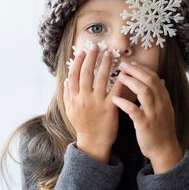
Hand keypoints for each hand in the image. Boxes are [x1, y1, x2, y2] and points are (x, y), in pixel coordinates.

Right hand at [63, 44, 125, 162]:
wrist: (93, 143)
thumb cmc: (82, 126)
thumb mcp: (70, 111)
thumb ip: (67, 95)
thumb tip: (66, 80)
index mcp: (74, 98)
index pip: (74, 75)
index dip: (78, 62)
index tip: (83, 51)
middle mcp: (84, 98)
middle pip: (86, 74)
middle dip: (91, 58)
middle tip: (96, 46)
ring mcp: (97, 103)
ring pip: (100, 79)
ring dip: (105, 64)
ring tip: (109, 54)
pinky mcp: (110, 108)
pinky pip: (115, 91)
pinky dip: (119, 81)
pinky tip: (122, 72)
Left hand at [111, 61, 182, 173]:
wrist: (165, 149)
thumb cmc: (161, 129)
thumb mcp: (165, 109)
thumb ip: (162, 94)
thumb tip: (161, 80)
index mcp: (164, 98)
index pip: (154, 77)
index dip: (142, 68)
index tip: (131, 63)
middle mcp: (161, 103)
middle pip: (149, 80)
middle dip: (135, 70)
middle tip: (122, 65)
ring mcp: (153, 113)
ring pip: (144, 91)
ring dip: (130, 82)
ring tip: (119, 77)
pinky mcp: (145, 124)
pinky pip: (134, 110)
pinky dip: (124, 103)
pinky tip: (115, 99)